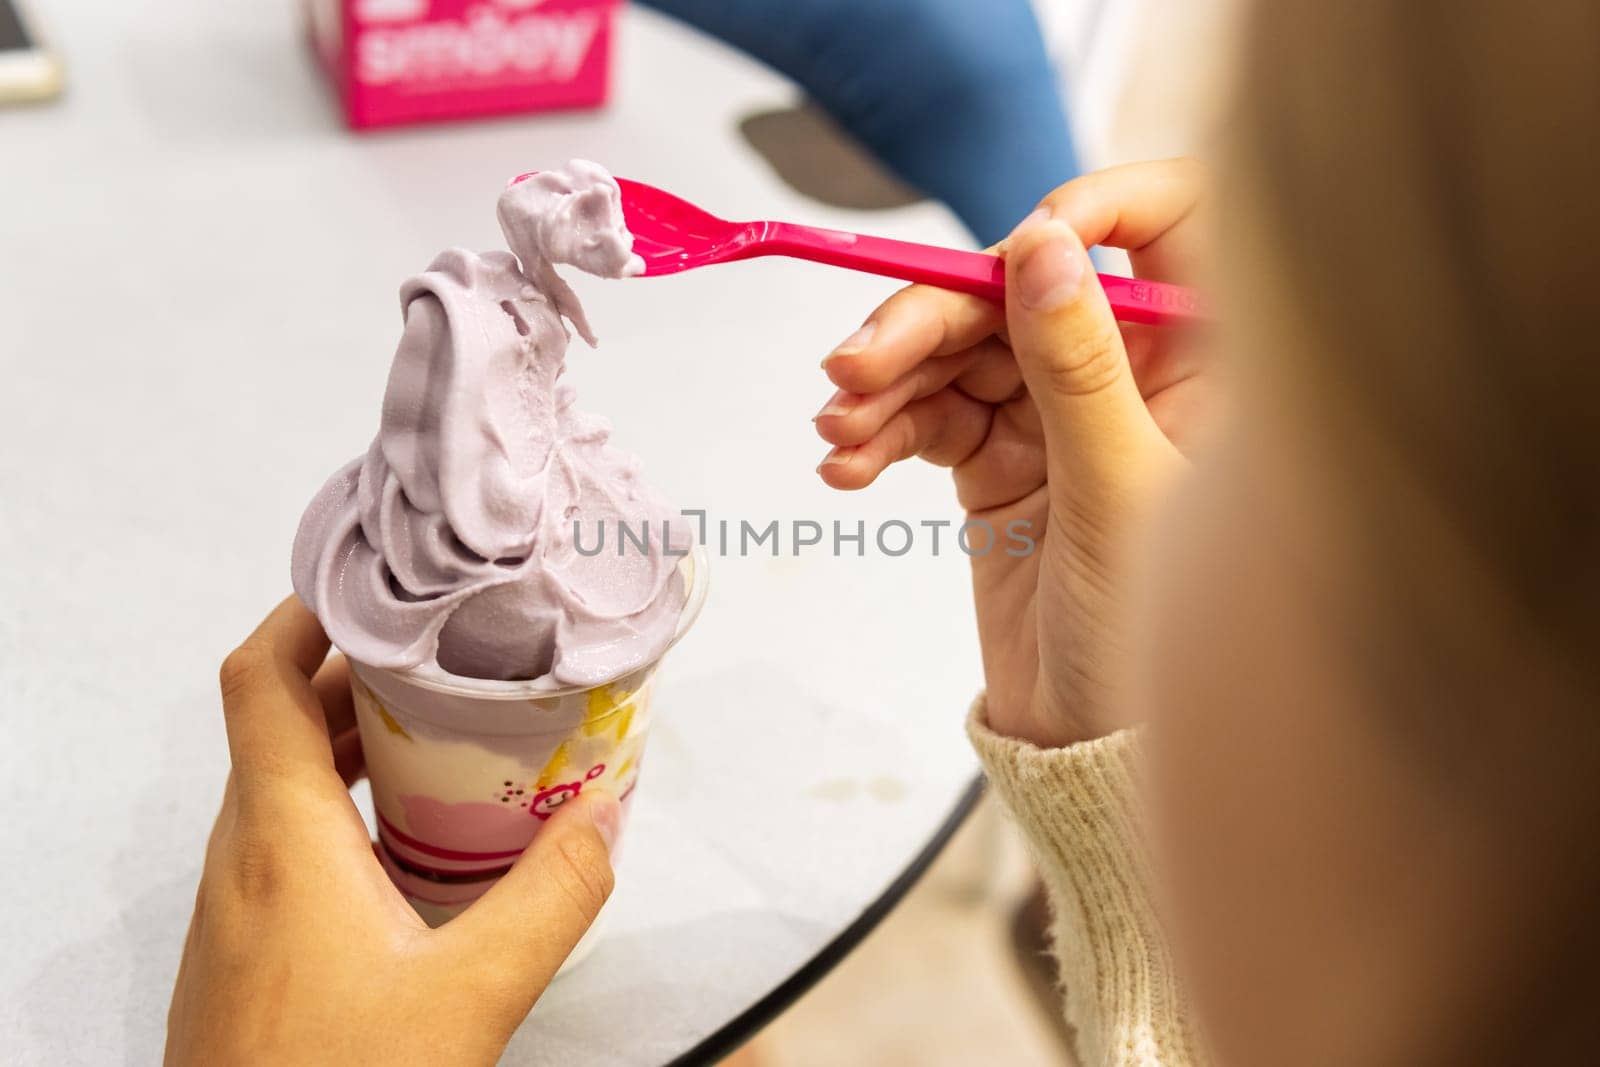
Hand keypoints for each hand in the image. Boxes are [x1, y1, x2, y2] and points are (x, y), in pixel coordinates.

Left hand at [166, 598, 619, 1066]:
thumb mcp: (470, 996)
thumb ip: (550, 901)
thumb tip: (604, 825)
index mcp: (280, 837)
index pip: (256, 681)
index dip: (303, 612)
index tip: (372, 582)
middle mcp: (242, 857)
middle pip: (277, 723)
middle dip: (355, 674)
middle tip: (444, 654)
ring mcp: (237, 907)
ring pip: (282, 786)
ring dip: (351, 745)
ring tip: (445, 735)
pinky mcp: (248, 952)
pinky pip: (287, 843)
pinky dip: (344, 809)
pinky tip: (417, 847)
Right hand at [815, 160, 1211, 746]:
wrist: (1091, 748)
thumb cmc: (1150, 636)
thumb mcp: (1116, 489)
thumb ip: (1078, 364)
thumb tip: (1041, 242)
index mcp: (1199, 365)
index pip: (1168, 227)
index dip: (1093, 213)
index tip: (1016, 245)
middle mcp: (1131, 377)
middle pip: (1019, 292)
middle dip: (927, 324)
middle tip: (852, 368)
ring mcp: (1058, 420)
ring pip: (960, 352)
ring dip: (887, 383)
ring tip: (837, 433)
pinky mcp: (1000, 464)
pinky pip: (931, 416)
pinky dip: (884, 432)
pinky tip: (847, 467)